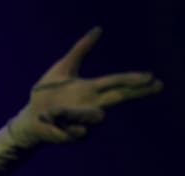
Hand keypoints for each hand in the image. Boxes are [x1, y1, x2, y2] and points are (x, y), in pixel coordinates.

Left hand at [10, 27, 162, 146]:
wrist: (31, 117)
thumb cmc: (46, 93)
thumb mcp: (63, 68)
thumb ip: (80, 50)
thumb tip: (97, 30)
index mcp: (90, 89)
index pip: (116, 83)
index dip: (133, 80)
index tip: (151, 77)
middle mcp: (92, 105)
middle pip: (119, 99)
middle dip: (136, 92)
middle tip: (154, 85)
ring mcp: (86, 121)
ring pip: (97, 116)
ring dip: (78, 112)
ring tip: (56, 110)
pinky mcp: (75, 136)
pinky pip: (78, 131)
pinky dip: (63, 125)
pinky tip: (52, 122)